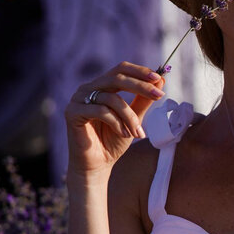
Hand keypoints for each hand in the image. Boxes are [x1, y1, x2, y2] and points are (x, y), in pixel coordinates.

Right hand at [64, 62, 165, 178]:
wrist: (98, 164)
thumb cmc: (114, 141)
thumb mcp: (134, 118)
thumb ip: (143, 100)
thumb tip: (160, 81)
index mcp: (102, 86)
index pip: (121, 69)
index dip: (140, 71)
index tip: (159, 78)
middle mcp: (88, 88)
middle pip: (116, 78)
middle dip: (140, 86)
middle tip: (158, 96)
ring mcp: (78, 99)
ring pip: (111, 98)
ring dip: (129, 116)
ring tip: (137, 133)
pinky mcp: (72, 112)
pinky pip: (100, 111)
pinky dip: (116, 123)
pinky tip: (124, 134)